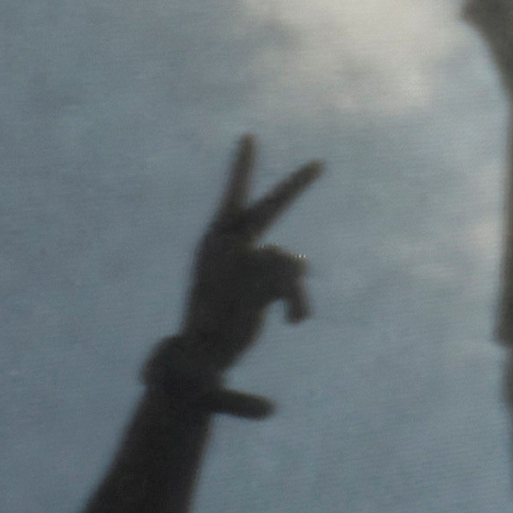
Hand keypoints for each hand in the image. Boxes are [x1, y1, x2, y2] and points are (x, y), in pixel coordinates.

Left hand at [161, 137, 322, 410]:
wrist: (195, 367)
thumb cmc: (193, 367)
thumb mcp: (213, 371)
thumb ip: (239, 371)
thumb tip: (271, 372)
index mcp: (216, 259)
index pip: (232, 208)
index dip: (240, 174)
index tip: (249, 140)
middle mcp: (233, 255)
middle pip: (267, 212)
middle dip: (292, 189)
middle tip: (319, 165)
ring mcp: (248, 268)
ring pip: (288, 264)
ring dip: (296, 291)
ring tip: (295, 321)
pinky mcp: (261, 285)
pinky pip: (291, 282)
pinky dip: (296, 299)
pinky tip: (294, 322)